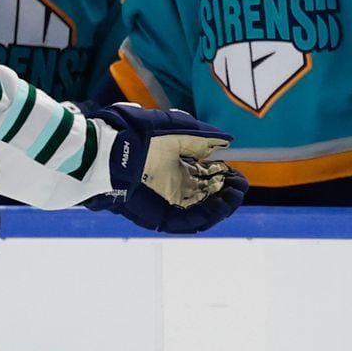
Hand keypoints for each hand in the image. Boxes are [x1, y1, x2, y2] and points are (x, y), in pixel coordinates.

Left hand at [94, 104, 247, 231]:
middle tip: (240, 185)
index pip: (208, 177)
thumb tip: (227, 142)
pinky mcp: (160, 216)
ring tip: (235, 194)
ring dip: (223, 205)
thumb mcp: (175, 129)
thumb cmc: (138, 133)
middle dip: (228, 191)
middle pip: (209, 196)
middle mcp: (174, 186)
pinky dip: (208, 215)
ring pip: (203, 211)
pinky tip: (221, 204)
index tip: (236, 171)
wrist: (112, 148)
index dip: (225, 176)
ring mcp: (167, 202)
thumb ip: (202, 137)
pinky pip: (189, 222)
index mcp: (176, 167)